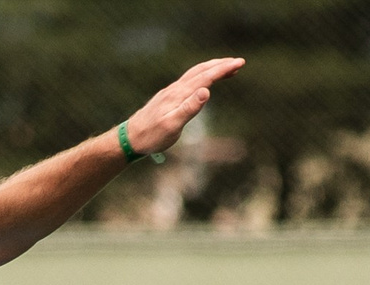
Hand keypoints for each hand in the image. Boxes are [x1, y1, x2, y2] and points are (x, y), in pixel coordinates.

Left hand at [122, 58, 245, 156]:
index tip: (239, 63)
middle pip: (201, 70)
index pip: (206, 77)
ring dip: (211, 68)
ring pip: (194, 74)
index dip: (223, 69)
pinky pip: (188, 81)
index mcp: (180, 94)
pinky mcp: (168, 97)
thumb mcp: (172, 126)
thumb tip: (206, 91)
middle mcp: (176, 89)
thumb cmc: (151, 136)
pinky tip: (203, 82)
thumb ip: (189, 108)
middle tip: (239, 62)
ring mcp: (171, 92)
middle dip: (220, 65)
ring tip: (226, 68)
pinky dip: (201, 76)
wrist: (129, 138)